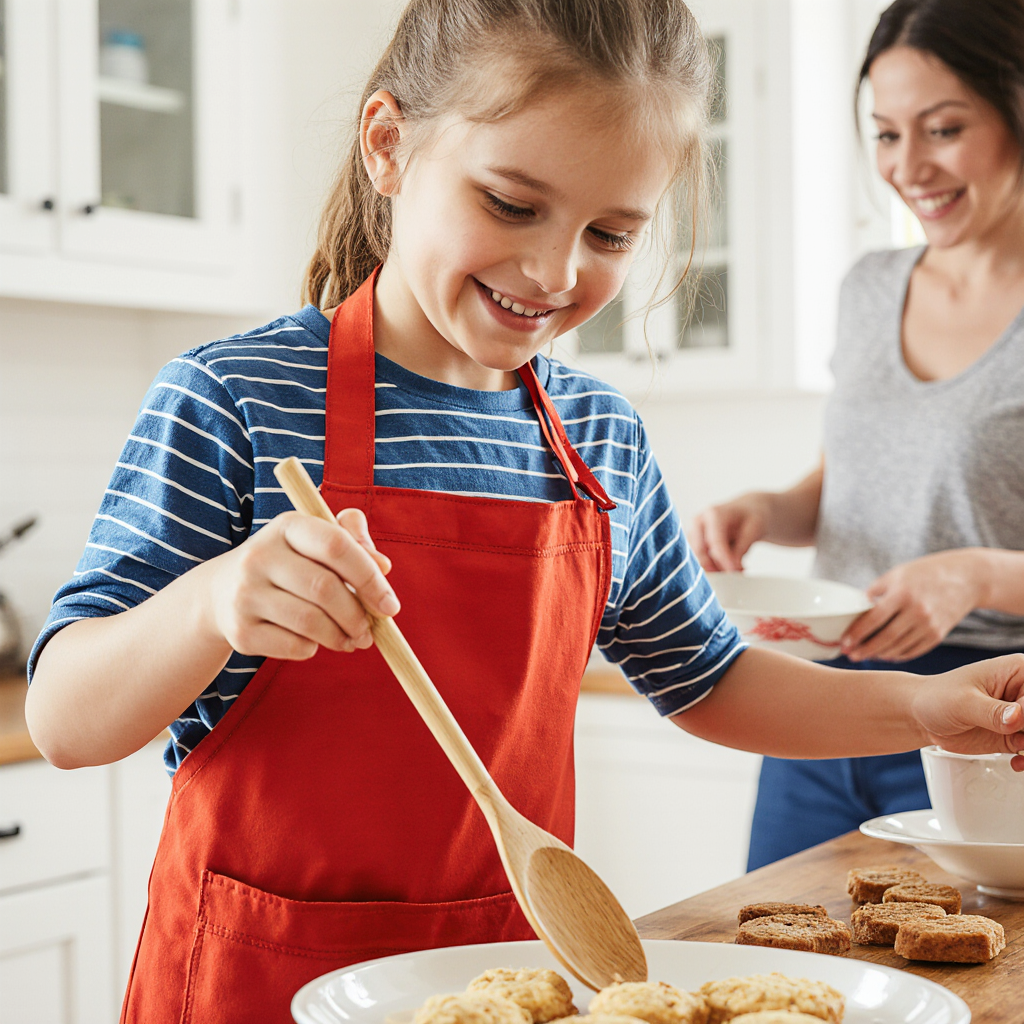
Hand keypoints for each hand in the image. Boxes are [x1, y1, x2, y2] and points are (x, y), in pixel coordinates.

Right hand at [206, 508, 398, 660]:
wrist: (221, 593)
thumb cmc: (288, 564)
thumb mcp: (315, 541)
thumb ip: (353, 541)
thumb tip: (383, 566)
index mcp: (287, 526)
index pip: (336, 545)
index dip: (370, 577)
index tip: (391, 606)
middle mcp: (259, 555)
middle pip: (325, 588)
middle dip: (357, 616)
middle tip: (370, 631)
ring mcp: (245, 594)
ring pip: (310, 622)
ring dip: (341, 637)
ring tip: (352, 640)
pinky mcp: (240, 631)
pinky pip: (294, 646)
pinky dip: (314, 648)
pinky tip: (316, 642)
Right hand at [690, 493, 771, 571]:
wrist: (748, 511)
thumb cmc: (752, 517)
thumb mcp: (754, 529)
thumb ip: (742, 548)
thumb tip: (732, 568)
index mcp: (713, 514)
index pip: (714, 541)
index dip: (723, 559)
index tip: (734, 571)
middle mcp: (699, 522)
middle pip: (700, 551)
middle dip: (716, 566)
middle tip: (736, 573)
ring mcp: (694, 533)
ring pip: (698, 558)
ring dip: (716, 568)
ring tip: (738, 567)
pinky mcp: (695, 543)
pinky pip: (701, 560)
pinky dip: (715, 567)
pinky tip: (731, 566)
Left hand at [841, 550, 983, 661]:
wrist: (967, 578)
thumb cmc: (926, 573)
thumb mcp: (897, 574)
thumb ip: (875, 591)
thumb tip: (855, 608)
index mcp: (903, 594)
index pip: (874, 619)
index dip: (856, 633)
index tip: (843, 642)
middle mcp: (917, 612)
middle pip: (885, 638)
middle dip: (864, 649)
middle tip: (849, 655)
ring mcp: (930, 626)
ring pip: (898, 648)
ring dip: (879, 655)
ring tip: (864, 655)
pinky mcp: (939, 635)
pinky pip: (914, 651)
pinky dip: (898, 655)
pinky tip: (885, 655)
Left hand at [913, 654, 1023, 770]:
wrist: (919, 716)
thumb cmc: (936, 698)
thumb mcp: (963, 703)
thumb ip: (992, 711)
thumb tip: (1019, 717)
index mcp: (1018, 671)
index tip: (1017, 725)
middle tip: (1021, 743)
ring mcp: (1021, 716)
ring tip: (1020, 756)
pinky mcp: (1015, 735)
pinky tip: (1017, 763)